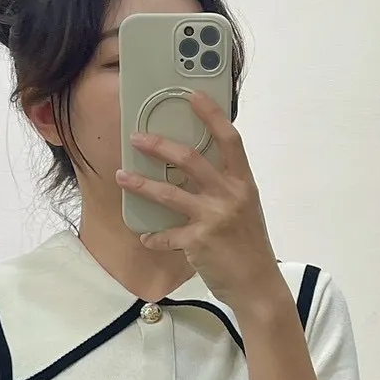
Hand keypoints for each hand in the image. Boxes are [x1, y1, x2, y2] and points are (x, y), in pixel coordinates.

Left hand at [115, 90, 287, 313]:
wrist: (257, 284)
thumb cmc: (249, 245)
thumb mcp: (245, 208)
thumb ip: (225, 187)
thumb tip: (193, 169)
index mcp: (243, 183)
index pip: (230, 139)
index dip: (212, 115)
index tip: (193, 96)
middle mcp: (230, 195)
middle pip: (190, 159)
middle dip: (159, 145)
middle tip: (137, 138)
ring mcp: (214, 217)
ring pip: (169, 193)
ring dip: (141, 184)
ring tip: (122, 177)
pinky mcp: (198, 241)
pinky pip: (166, 235)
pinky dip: (154, 237)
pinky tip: (146, 237)